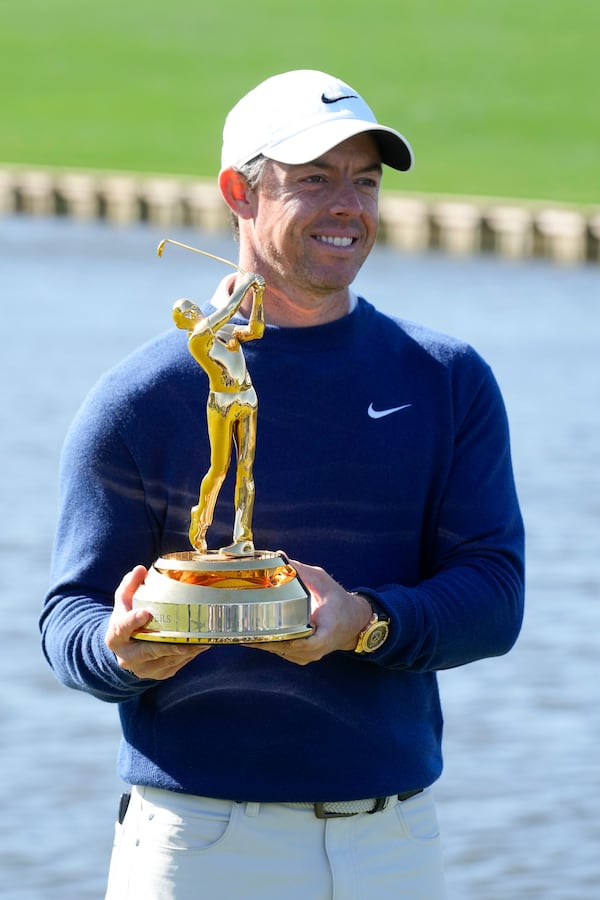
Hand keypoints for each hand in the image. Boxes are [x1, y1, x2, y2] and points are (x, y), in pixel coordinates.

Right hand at [105, 565, 209, 679]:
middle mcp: (127, 657)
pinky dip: (190, 655)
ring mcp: (143, 669)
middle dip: (169, 644)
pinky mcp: (159, 674)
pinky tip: (201, 644)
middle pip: (149, 650)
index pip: (122, 629)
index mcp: (115, 637)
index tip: (147, 613)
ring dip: (186, 649)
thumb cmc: (127, 618)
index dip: (133, 621)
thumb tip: (141, 570)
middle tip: (188, 635)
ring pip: (168, 660)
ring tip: (203, 637)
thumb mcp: (124, 601)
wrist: (126, 647)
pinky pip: (177, 665)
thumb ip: (131, 585)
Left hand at [248, 560, 372, 665]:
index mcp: (327, 631)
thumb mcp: (323, 582)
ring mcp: (310, 655)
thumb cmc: (338, 601)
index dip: (288, 639)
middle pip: (288, 647)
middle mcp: (317, 648)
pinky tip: (255, 636)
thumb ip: (302, 571)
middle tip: (244, 627)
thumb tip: (280, 557)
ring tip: (243, 631)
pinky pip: (284, 652)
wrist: (354, 622)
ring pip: (283, 652)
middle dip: (266, 638)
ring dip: (265, 643)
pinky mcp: (303, 657)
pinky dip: (271, 644)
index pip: (308, 642)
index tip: (271, 633)